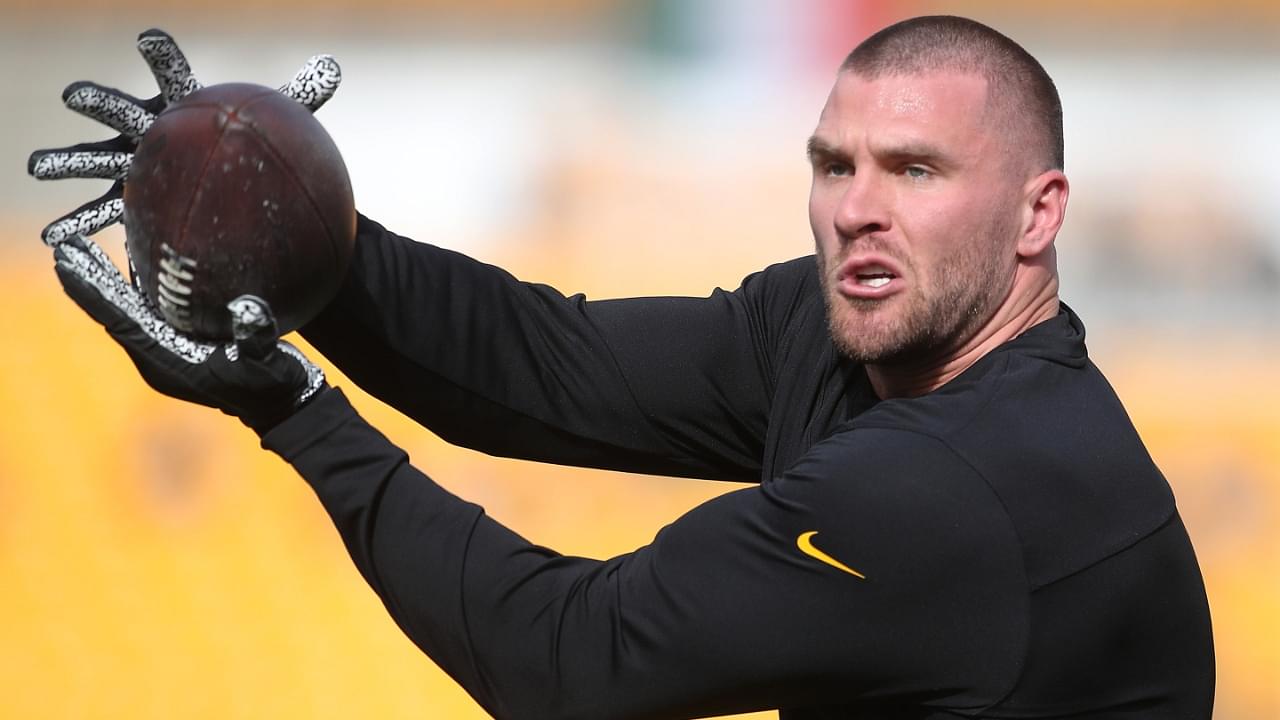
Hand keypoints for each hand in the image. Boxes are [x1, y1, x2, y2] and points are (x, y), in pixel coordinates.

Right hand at [28, 28, 341, 244]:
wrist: (220, 176)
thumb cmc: (241, 144)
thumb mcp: (274, 124)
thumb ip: (300, 97)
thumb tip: (334, 66)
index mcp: (181, 107)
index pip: (174, 76)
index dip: (164, 57)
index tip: (151, 38)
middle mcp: (148, 129)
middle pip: (122, 112)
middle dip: (100, 103)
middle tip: (76, 94)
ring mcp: (130, 162)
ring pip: (94, 159)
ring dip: (67, 161)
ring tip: (38, 166)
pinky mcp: (125, 196)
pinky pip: (100, 211)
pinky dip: (76, 222)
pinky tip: (55, 239)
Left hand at [53, 234, 326, 432]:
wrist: (282, 407)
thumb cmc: (273, 387)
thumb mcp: (268, 362)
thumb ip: (255, 338)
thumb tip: (249, 309)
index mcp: (166, 362)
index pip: (119, 320)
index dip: (92, 291)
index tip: (66, 261)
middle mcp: (157, 358)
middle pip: (114, 313)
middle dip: (90, 280)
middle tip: (64, 247)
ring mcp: (166, 353)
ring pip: (126, 313)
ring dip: (105, 283)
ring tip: (84, 250)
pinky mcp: (178, 346)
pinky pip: (145, 313)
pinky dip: (133, 290)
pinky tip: (132, 265)